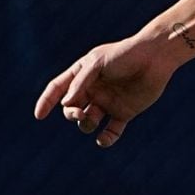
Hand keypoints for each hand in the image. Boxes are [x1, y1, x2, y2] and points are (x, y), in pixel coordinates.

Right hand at [32, 37, 174, 146]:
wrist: (156, 56)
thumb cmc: (125, 54)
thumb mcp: (98, 63)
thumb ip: (80, 82)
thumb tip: (65, 104)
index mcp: (83, 74)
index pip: (58, 89)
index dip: (46, 101)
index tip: (39, 115)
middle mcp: (93, 90)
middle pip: (71, 109)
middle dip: (71, 114)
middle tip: (79, 113)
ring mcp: (108, 102)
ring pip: (88, 122)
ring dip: (86, 124)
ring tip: (93, 117)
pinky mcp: (124, 112)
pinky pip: (111, 132)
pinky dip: (106, 139)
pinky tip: (104, 140)